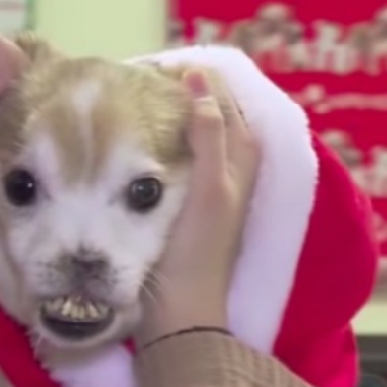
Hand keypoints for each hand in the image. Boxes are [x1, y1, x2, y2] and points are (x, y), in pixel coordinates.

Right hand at [137, 70, 259, 343]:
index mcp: (241, 170)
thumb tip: (199, 84)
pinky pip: (184, 165)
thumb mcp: (209, 189)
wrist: (179, 319)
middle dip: (194, 97)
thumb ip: (209, 137)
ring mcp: (209, 199)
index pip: (231, 110)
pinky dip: (170, 146)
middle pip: (219, 124)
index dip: (208, 83)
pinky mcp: (187, 215)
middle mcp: (231, 181)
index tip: (171, 66)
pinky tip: (145, 145)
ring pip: (202, 144)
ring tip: (149, 102)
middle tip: (153, 79)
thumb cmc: (195, 254)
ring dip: (182, 120)